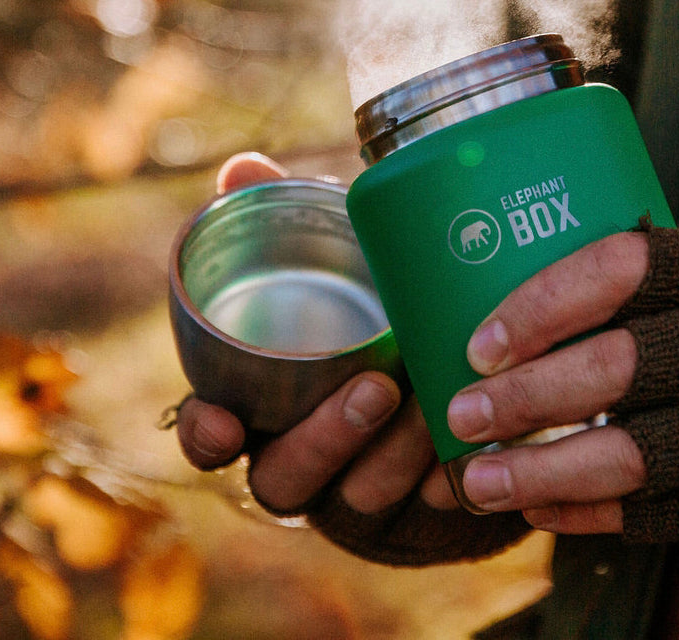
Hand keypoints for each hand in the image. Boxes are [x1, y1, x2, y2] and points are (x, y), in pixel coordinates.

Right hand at [176, 152, 458, 513]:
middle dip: (325, 438)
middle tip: (376, 387)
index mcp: (259, 403)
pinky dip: (443, 481)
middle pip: (284, 477)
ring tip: (436, 401)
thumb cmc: (358, 306)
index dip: (206, 434)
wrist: (425, 369)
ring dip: (395, 456)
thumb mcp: (327, 259)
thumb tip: (243, 166)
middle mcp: (296, 454)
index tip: (224, 417)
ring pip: (357, 496)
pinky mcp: (407, 508)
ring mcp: (351, 488)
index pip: (208, 435)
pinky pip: (420, 511)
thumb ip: (281, 218)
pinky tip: (472, 450)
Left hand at [447, 231, 650, 533]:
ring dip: (542, 471)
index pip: (619, 271)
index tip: (480, 342)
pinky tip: (538, 507)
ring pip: (631, 455)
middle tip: (462, 413)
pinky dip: (588, 512)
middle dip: (526, 397)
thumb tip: (509, 301)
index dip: (542, 305)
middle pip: (617, 369)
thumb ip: (638, 282)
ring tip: (477, 481)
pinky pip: (659, 513)